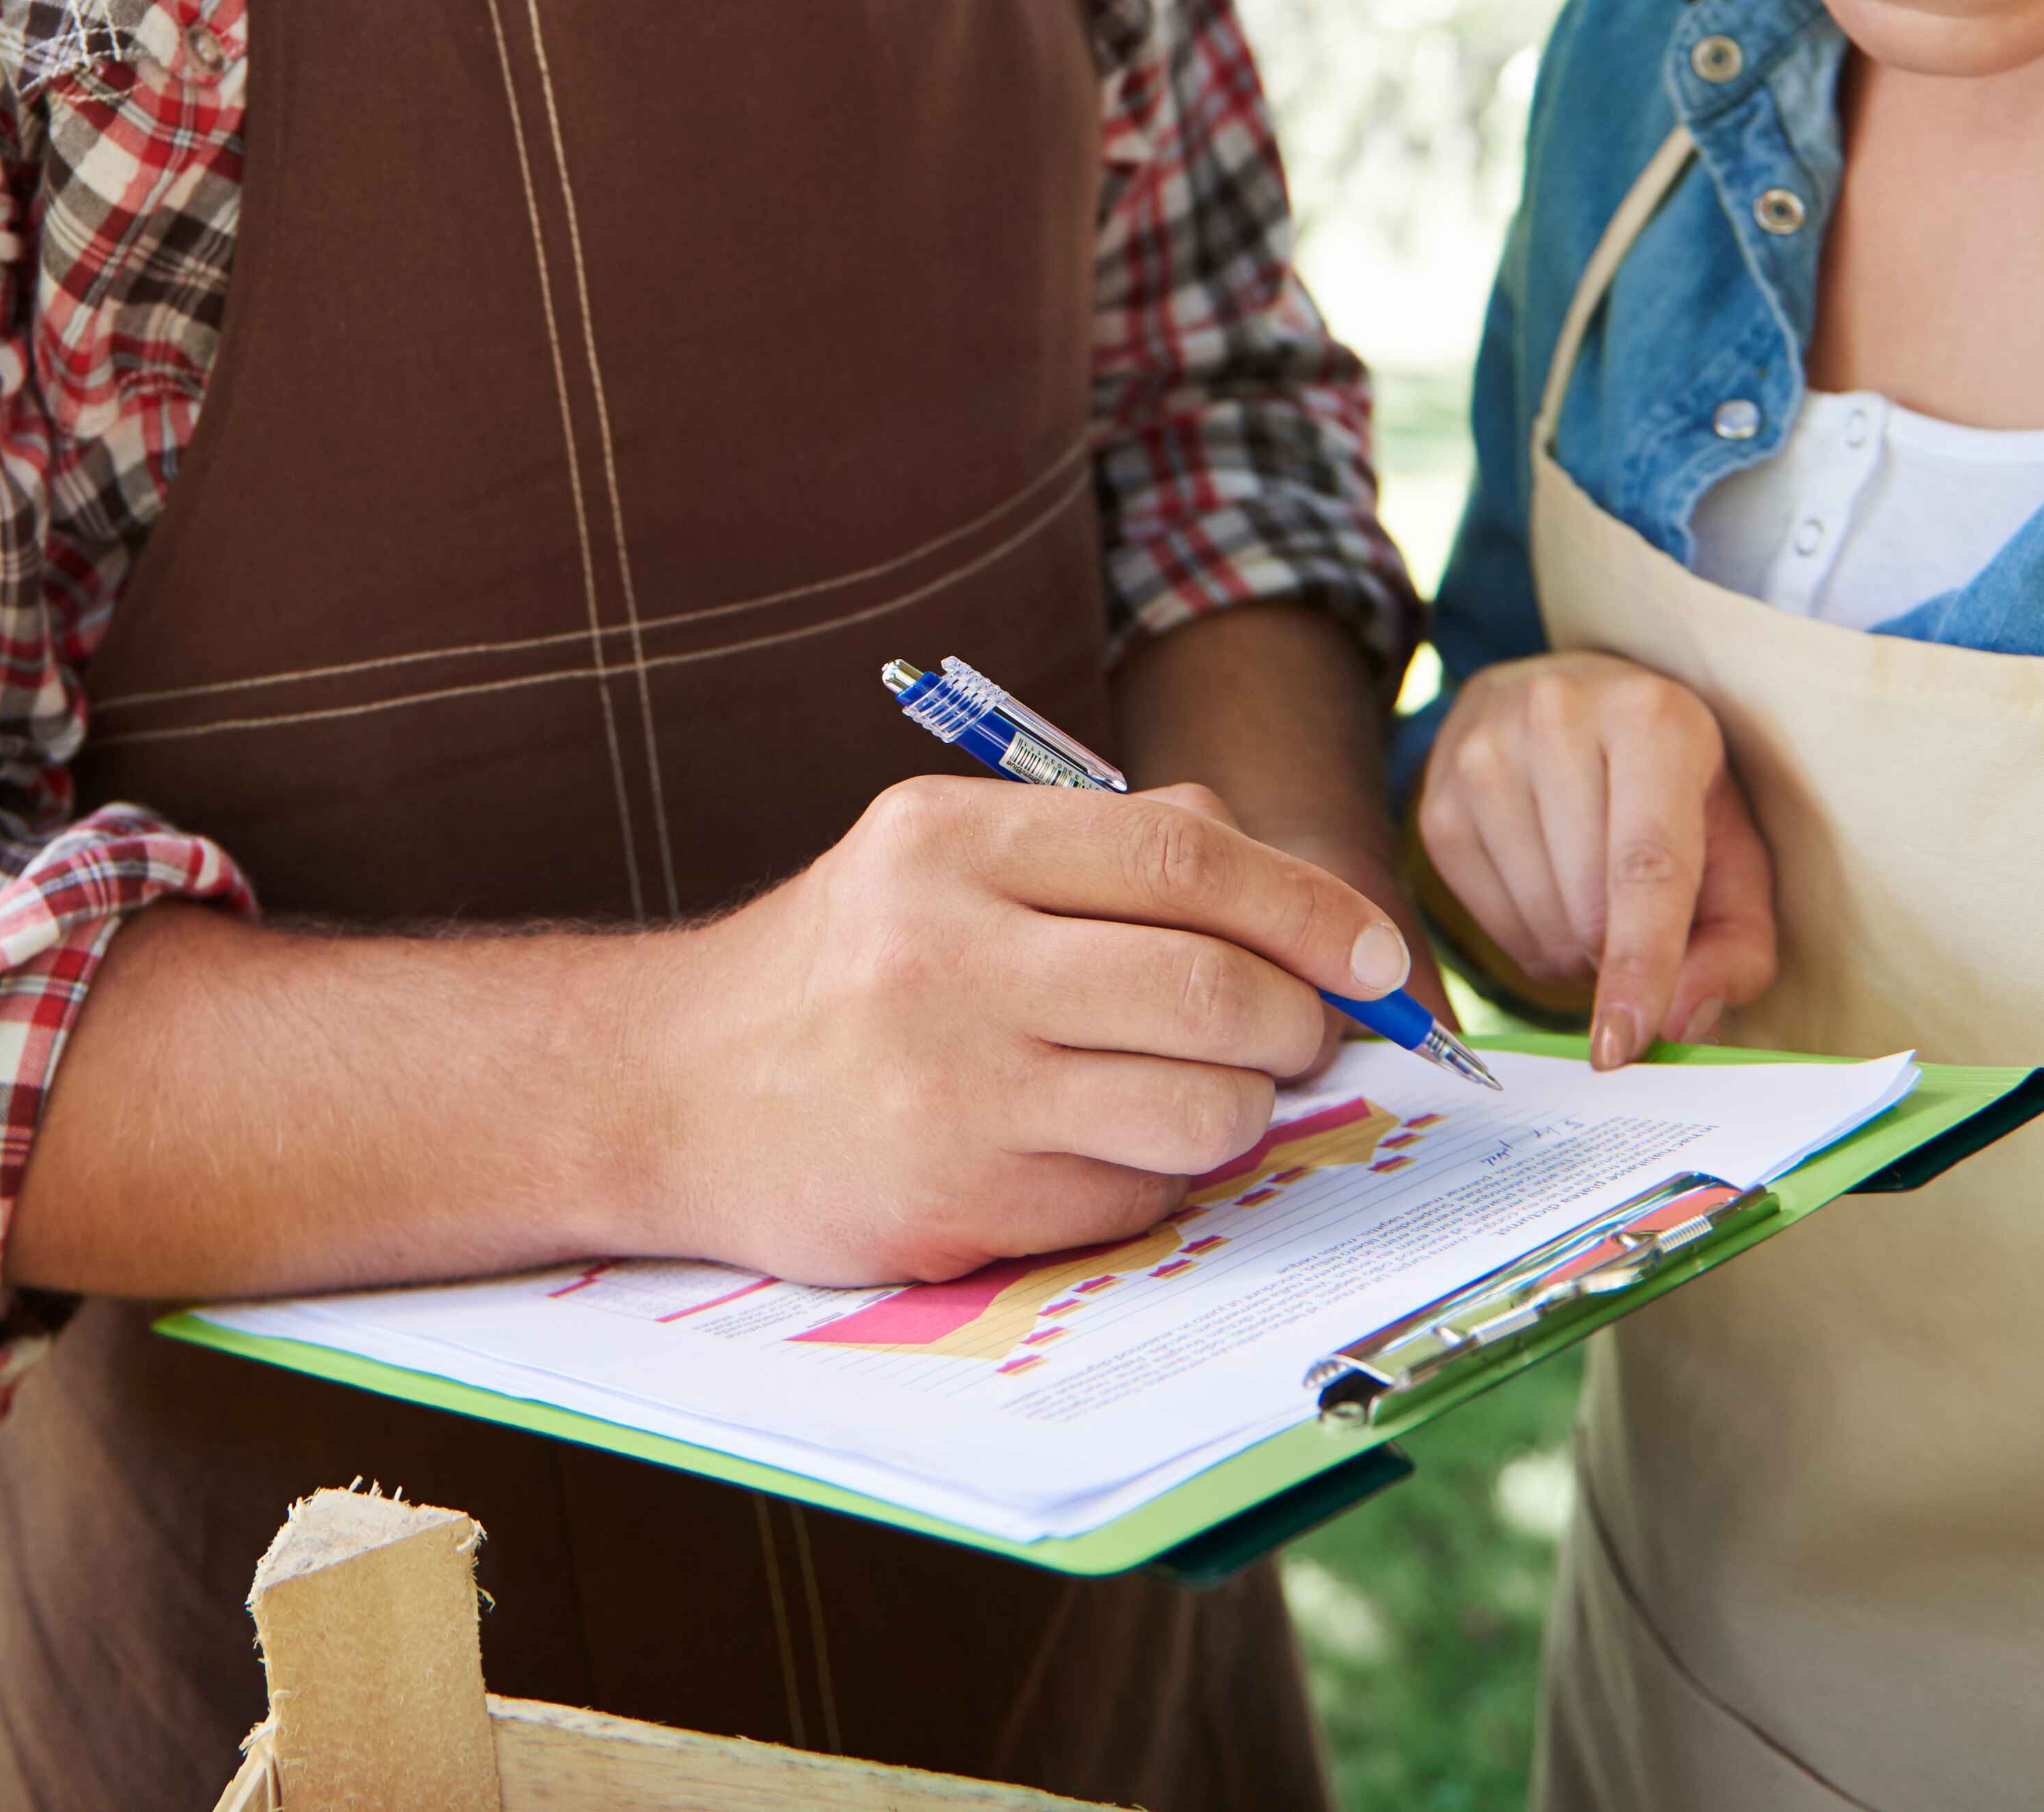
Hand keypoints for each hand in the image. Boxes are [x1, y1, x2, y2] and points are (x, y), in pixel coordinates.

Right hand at [637, 774, 1410, 1287]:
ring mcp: (951, 1088)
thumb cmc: (846, 968)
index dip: (1310, 909)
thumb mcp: (946, 860)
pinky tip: (1094, 1153)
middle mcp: (947, 956)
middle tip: (1305, 1037)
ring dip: (1239, 1111)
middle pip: (1213, 991)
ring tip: (1202, 1094)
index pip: (1187, 856)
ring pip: (1198, 1110)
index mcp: (953, 842)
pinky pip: (1134, 1198)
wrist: (670, 1089)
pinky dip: (1152, 1181)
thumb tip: (1302, 898)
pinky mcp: (955, 1202)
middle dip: (1298, 1023)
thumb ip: (1116, 851)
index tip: (1374, 955)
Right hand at [1411, 651, 1775, 1067]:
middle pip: (1588, 905)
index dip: (1640, 965)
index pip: (1645, 866)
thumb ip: (1736, 948)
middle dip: (1618, 956)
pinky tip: (1549, 897)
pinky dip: (1529, 940)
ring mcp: (1483, 752)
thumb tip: (1676, 1024)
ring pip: (1535, 921)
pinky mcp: (1436, 797)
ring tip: (1594, 903)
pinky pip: (1485, 923)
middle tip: (1639, 930)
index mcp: (1651, 717)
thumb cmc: (1673, 793)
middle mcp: (1556, 715)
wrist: (1577, 705)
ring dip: (1575, 952)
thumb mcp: (1735, 854)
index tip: (1623, 1048)